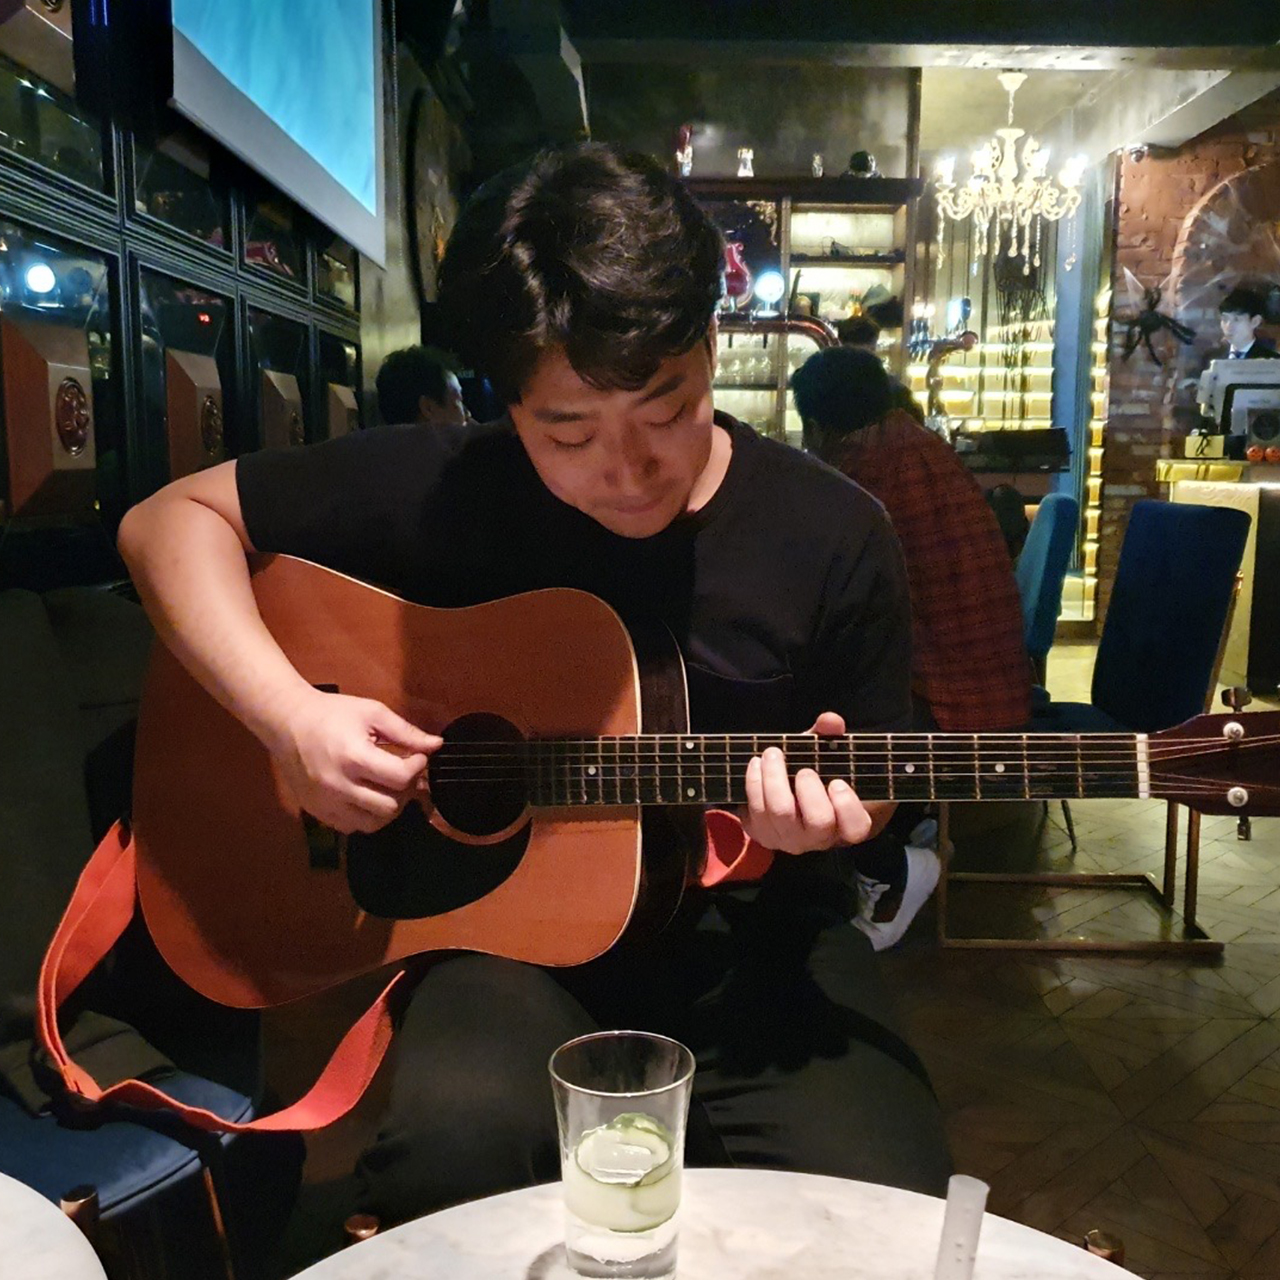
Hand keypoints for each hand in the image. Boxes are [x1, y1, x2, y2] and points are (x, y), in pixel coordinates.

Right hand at [270, 687, 440, 833]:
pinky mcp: (317, 812)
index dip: (417, 767)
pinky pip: (351, 827)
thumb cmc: (332, 713)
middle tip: (403, 774)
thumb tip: (436, 746)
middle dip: (405, 791)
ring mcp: (325, 803)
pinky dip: (365, 816)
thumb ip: (406, 732)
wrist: (286, 722)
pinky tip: (366, 796)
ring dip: (388, 808)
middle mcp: (338, 786)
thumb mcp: (372, 713)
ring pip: (372, 824)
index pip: (400, 778)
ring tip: (387, 787)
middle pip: (390, 806)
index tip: (417, 756)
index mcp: (354, 757)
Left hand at [741, 712, 873, 854]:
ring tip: (772, 755)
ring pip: (780, 816)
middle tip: (804, 769)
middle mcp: (819, 838)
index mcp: (846, 822)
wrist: (789, 796)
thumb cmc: (818, 774)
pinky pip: (754, 815)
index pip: (855, 828)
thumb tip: (830, 721)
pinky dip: (753, 785)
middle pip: (818, 823)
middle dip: (809, 792)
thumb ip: (832, 737)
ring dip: (774, 781)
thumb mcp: (828, 755)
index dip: (847, 807)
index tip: (837, 782)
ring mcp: (790, 839)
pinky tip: (755, 765)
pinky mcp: (762, 834)